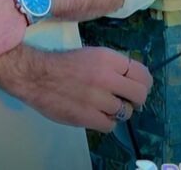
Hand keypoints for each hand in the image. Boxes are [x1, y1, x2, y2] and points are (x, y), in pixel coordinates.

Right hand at [3, 46, 151, 132]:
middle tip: (128, 101)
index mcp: (107, 58)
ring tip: (106, 107)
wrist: (37, 75)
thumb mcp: (91, 55)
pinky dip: (106, 122)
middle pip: (140, 94)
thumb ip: (112, 66)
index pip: (141, 73)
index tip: (138, 87)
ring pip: (125, 112)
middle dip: (137, 100)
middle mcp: (106, 77)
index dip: (144, 83)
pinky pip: (110, 125)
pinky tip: (97, 115)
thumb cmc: (64, 63)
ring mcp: (98, 98)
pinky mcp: (88, 116)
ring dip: (118, 112)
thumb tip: (132, 80)